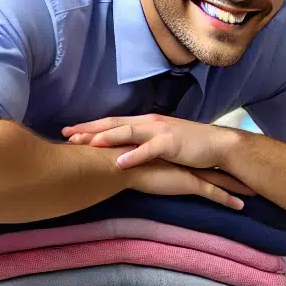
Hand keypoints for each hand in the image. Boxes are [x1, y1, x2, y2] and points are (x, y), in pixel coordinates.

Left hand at [63, 114, 243, 171]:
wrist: (218, 146)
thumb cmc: (190, 146)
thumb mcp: (162, 141)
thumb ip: (143, 142)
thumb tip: (123, 150)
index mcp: (146, 123)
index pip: (113, 122)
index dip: (90, 126)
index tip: (69, 131)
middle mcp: (150, 123)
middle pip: (114, 124)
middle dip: (90, 129)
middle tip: (67, 134)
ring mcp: (160, 131)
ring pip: (128, 132)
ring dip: (106, 138)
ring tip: (87, 144)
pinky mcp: (171, 144)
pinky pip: (149, 150)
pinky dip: (133, 156)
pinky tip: (119, 162)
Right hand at [121, 160, 247, 209]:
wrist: (119, 162)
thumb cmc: (120, 161)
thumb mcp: (131, 159)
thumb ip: (135, 161)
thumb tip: (129, 166)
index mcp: (174, 154)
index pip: (197, 157)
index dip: (213, 159)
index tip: (226, 161)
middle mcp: (185, 160)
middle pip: (215, 164)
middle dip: (234, 168)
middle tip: (251, 172)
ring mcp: (189, 171)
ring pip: (221, 178)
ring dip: (238, 185)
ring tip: (255, 191)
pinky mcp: (188, 183)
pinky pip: (214, 193)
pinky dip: (228, 200)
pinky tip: (241, 206)